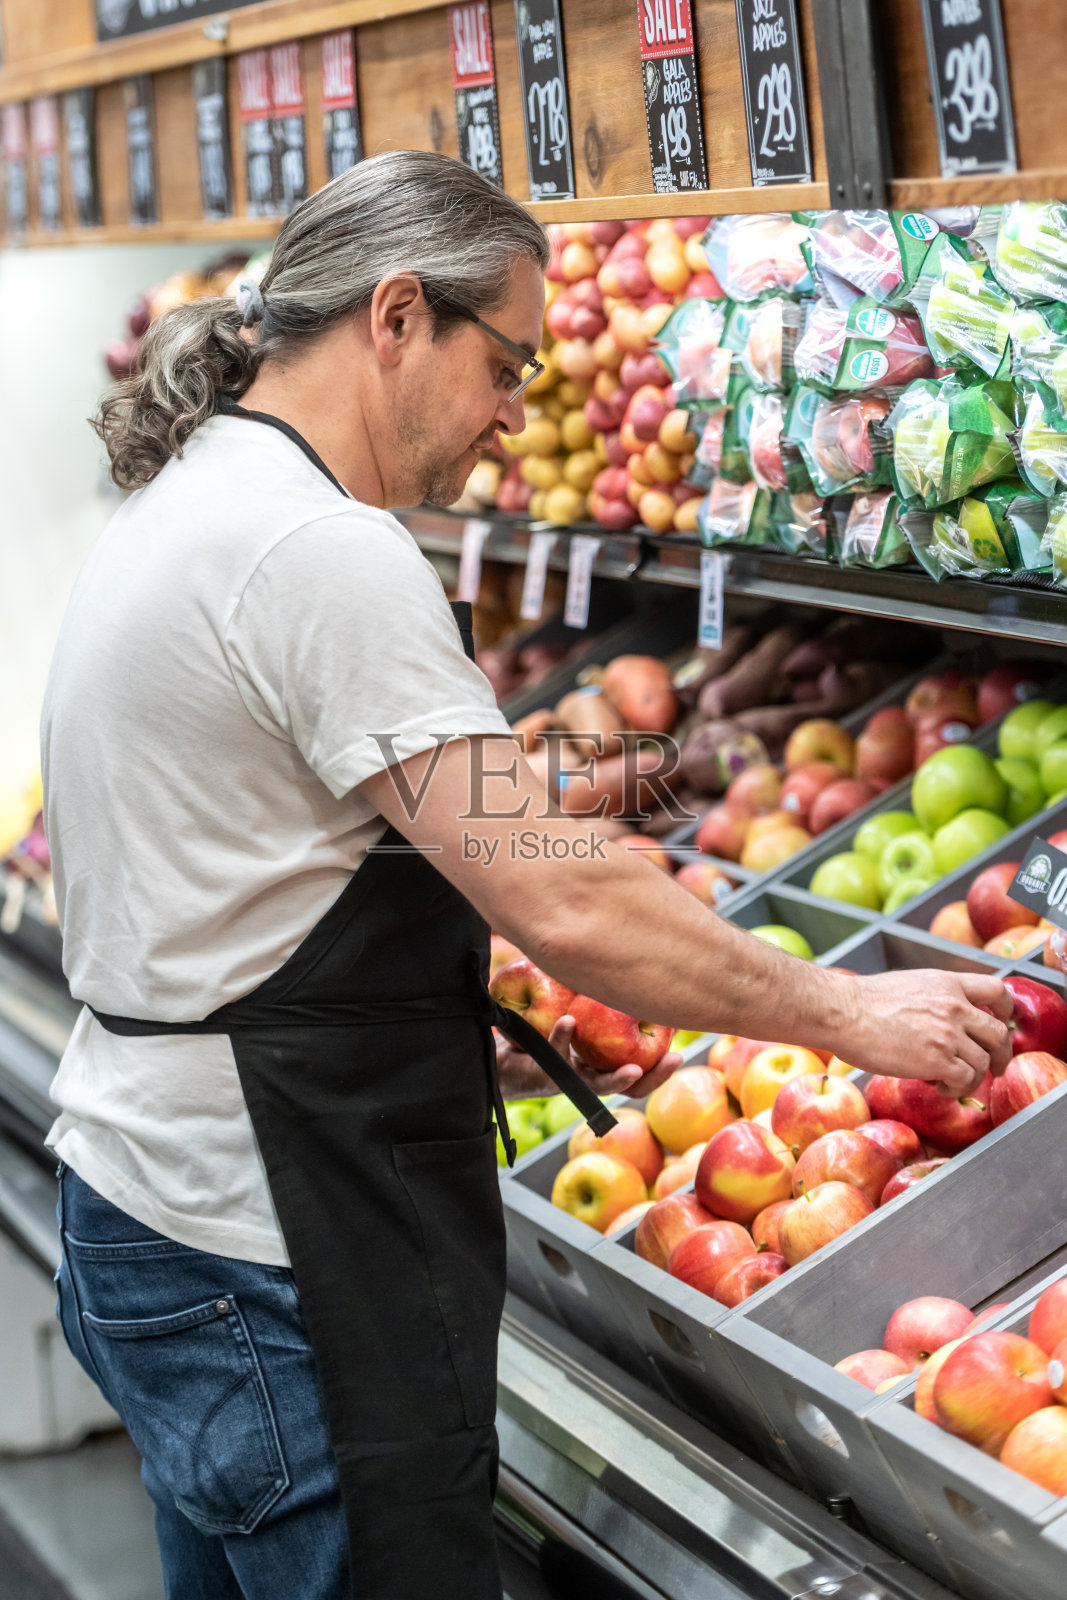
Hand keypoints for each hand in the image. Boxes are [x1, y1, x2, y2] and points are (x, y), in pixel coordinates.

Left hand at [495, 1016, 681, 1101]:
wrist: (494, 1050)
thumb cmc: (535, 1029)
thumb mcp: (566, 1011)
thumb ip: (588, 998)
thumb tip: (618, 956)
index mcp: (598, 1064)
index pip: (637, 1070)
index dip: (660, 1068)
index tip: (681, 1052)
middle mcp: (587, 1076)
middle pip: (629, 1087)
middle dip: (654, 1077)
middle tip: (674, 1059)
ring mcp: (567, 1078)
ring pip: (598, 1084)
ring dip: (617, 1077)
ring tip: (633, 1067)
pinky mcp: (542, 1072)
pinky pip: (556, 1055)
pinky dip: (562, 1037)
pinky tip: (569, 1022)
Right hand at [838, 970, 1011, 1097]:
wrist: (842, 1012)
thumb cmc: (862, 1002)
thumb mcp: (909, 985)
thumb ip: (934, 997)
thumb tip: (942, 1018)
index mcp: (947, 983)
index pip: (997, 990)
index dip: (1005, 1011)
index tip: (1001, 1024)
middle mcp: (955, 1006)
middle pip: (998, 1033)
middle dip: (1000, 1054)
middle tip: (993, 1066)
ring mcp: (948, 1034)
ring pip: (983, 1062)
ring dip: (972, 1077)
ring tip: (951, 1081)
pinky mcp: (938, 1060)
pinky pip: (965, 1080)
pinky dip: (957, 1088)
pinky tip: (938, 1086)